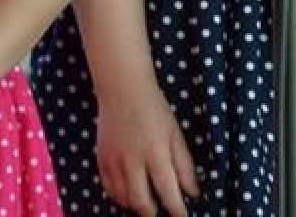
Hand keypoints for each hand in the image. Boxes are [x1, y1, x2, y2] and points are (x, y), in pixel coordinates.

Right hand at [94, 86, 200, 215]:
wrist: (123, 91)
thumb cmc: (155, 111)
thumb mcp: (176, 135)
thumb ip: (185, 165)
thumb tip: (194, 193)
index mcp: (156, 152)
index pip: (168, 192)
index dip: (177, 210)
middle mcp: (133, 161)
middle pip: (142, 202)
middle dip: (153, 213)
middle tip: (162, 211)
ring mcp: (114, 162)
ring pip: (124, 199)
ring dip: (137, 206)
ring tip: (148, 203)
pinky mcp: (101, 160)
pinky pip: (109, 190)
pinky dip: (120, 197)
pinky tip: (130, 194)